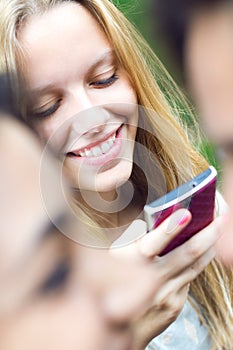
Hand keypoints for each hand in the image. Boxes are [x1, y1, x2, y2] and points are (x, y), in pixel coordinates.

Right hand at [110, 209, 221, 348]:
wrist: (120, 329)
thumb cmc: (115, 285)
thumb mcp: (115, 257)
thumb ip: (133, 238)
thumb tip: (155, 220)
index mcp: (133, 263)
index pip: (154, 242)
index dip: (171, 227)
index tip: (187, 213)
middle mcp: (152, 280)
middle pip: (188, 253)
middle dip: (208, 232)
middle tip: (221, 218)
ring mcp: (167, 294)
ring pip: (195, 266)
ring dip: (209, 245)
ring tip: (218, 229)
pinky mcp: (176, 305)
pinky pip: (189, 279)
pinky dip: (196, 263)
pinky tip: (201, 251)